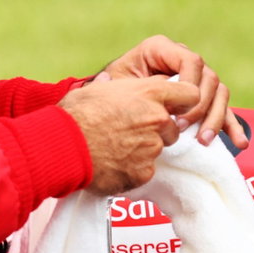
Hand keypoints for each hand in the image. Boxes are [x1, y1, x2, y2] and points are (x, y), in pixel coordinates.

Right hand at [59, 76, 200, 194]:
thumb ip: (114, 86)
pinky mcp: (144, 172)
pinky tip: (113, 163)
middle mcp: (157, 119)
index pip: (190, 94)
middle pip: (173, 127)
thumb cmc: (76, 114)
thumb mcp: (96, 89)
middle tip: (131, 132)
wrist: (63, 147)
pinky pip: (145, 170)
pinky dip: (133, 169)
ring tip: (116, 147)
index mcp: (150, 93)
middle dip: (158, 131)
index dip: (183, 102)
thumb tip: (110, 81)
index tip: (172, 108)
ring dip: (144, 150)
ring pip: (158, 149)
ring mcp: (152, 148)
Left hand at [95, 35, 246, 147]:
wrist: (115, 101)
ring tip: (203, 141)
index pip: (191, 60)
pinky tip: (239, 143)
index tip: (174, 111)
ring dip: (215, 118)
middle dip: (199, 107)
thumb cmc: (113, 89)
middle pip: (209, 79)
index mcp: (162, 49)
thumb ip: (117, 82)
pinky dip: (233, 126)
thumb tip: (122, 86)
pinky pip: (225, 110)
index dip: (190, 84)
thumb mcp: (114, 81)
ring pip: (220, 94)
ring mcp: (198, 80)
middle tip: (181, 129)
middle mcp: (185, 60)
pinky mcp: (205, 100)